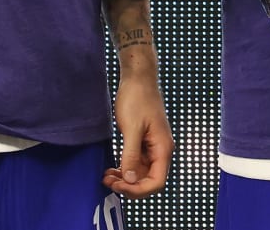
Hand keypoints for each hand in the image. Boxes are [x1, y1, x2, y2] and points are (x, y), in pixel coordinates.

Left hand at [102, 66, 171, 197]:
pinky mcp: (143, 142)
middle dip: (129, 186)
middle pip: (148, 181)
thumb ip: (131, 155)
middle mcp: (160, 151)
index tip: (120, 187)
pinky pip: (135, 163)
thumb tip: (130, 180)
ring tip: (106, 177)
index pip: (157, 182)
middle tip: (109, 183)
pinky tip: (111, 169)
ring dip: (125, 179)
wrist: (138, 78)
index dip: (139, 190)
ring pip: (140, 173)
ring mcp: (152, 147)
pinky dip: (124, 169)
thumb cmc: (137, 99)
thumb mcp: (131, 128)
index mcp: (162, 148)